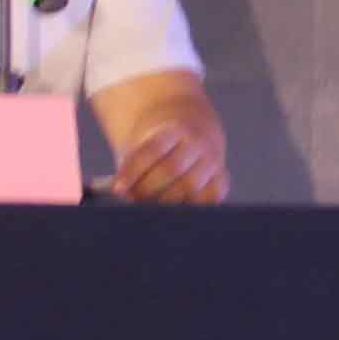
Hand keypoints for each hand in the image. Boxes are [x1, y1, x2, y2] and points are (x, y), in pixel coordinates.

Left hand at [110, 104, 228, 205]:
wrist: (192, 132)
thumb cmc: (157, 148)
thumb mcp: (143, 146)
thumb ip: (130, 168)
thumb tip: (117, 193)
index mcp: (174, 129)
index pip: (151, 149)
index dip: (132, 170)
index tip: (117, 189)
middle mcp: (197, 143)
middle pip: (171, 169)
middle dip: (147, 188)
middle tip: (131, 199)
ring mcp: (212, 161)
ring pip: (190, 187)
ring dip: (165, 201)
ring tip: (148, 208)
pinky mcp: (221, 180)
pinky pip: (210, 198)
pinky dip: (191, 207)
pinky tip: (174, 210)